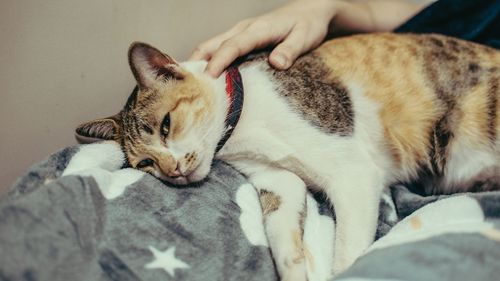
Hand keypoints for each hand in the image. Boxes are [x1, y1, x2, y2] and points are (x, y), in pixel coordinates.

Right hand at [190, 0, 337, 76]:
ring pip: (211, 45)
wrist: (310, 10)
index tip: (208, 76)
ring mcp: (240, 33)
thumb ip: (291, 50)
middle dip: (196, 62)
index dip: (219, 60)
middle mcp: (244, 29)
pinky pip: (218, 48)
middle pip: (212, 44)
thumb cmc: (308, 25)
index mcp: (258, 29)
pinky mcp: (241, 38)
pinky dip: (207, 61)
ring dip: (198, 62)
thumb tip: (277, 63)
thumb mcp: (305, 38)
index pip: (233, 46)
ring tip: (188, 85)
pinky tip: (204, 77)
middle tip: (186, 85)